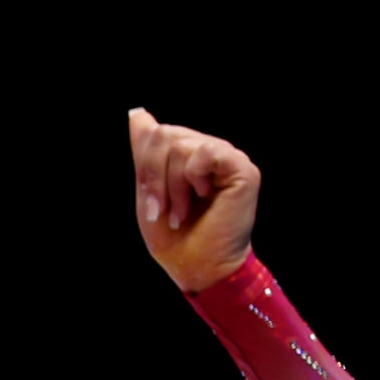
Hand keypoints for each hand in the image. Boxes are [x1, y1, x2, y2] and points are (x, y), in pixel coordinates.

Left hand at [129, 108, 257, 292]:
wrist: (195, 266)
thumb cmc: (172, 235)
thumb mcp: (149, 189)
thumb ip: (145, 152)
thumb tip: (137, 114)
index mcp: (187, 154)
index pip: (156, 132)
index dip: (145, 164)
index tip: (150, 200)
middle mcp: (209, 151)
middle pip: (165, 135)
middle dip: (154, 178)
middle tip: (162, 210)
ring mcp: (227, 158)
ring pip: (182, 145)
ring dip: (173, 186)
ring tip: (181, 212)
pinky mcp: (243, 168)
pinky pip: (205, 152)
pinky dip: (193, 179)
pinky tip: (203, 198)